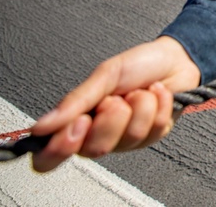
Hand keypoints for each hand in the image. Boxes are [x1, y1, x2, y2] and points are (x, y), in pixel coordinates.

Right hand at [30, 36, 200, 172]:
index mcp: (76, 122)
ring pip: (129, 138)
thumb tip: (40, 128)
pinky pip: (154, 130)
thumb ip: (75, 102)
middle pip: (95, 149)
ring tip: (140, 92)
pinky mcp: (152, 137)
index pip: (50, 157)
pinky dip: (159, 105)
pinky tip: (157, 94)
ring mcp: (126, 139)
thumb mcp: (104, 76)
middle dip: (111, 118)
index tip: (80, 122)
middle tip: (117, 98)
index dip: (61, 148)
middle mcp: (97, 136)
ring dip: (140, 106)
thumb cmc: (137, 64)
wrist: (175, 58)